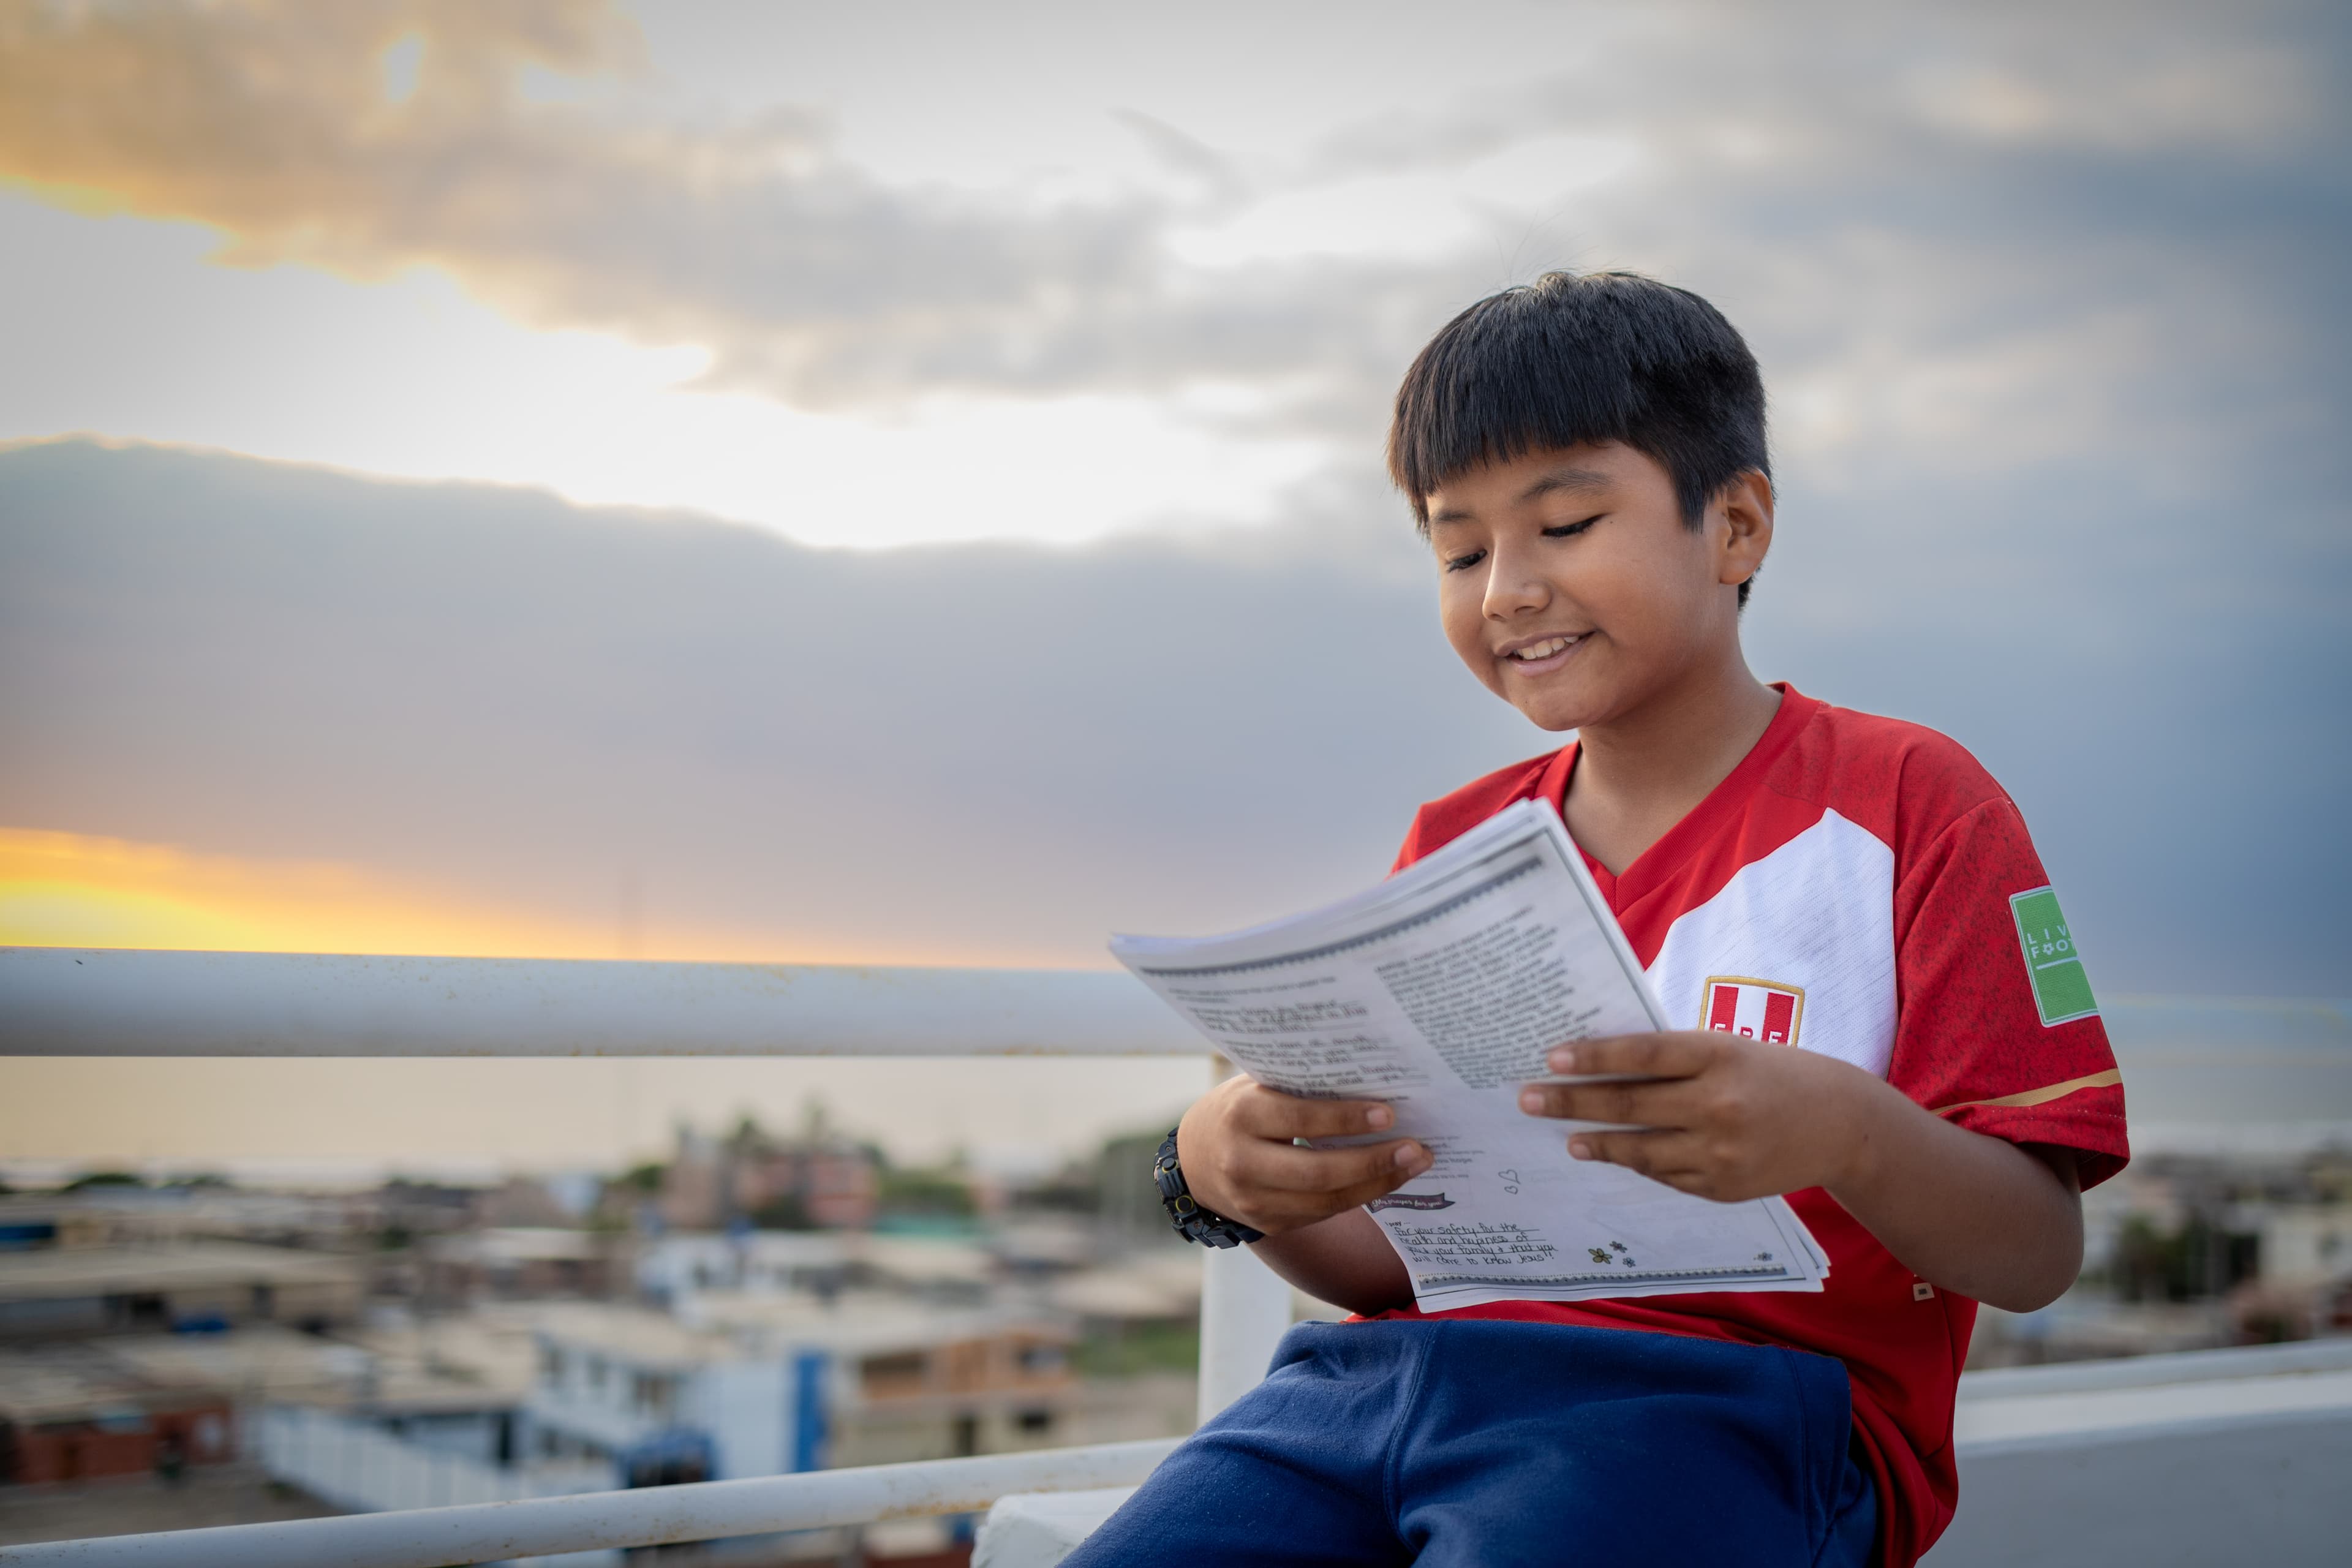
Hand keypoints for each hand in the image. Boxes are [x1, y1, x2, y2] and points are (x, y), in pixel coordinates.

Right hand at [1175, 1076, 1431, 1236]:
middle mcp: (1242, 1162)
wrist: (1194, 1161)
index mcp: (1240, 1116)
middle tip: (1416, 1149)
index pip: (1299, 1119)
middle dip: (1374, 1162)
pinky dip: (1358, 1197)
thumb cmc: (1239, 1110)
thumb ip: (1299, 1086)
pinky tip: (1385, 1181)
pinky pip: (1321, 1213)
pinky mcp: (1268, 1224)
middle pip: (1318, 1172)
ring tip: (1413, 1165)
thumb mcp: (1256, 1088)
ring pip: (1326, 1201)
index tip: (1389, 1113)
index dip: (1346, 1118)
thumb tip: (1371, 1077)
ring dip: (1377, 1185)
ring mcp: (1253, 1201)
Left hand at [1516, 1030, 1892, 1201]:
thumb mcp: (1728, 1048)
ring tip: (1567, 1139)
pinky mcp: (1724, 1188)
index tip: (1551, 1057)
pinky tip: (1614, 1155)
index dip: (1594, 1057)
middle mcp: (1719, 1104)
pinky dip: (1638, 1164)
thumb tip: (1600, 1065)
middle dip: (1571, 1103)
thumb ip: (1674, 1057)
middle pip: (1630, 1105)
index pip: (1643, 1054)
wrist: (1840, 1123)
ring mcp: (1721, 1152)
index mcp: (1719, 1056)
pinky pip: (1666, 1176)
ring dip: (1597, 1143)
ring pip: (1640, 1150)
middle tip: (1528, 1100)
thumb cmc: (1772, 1073)